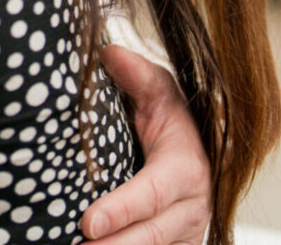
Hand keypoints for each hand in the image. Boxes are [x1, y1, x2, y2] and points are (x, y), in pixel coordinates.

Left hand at [81, 45, 209, 243]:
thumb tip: (110, 53)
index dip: (120, 210)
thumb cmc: (169, 114)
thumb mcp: (157, 88)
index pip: (150, 194)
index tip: (88, 221)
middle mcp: (190, 207)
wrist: (192, 141)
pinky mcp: (176, 242)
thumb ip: (136, 74)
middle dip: (115, 244)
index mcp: (185, 169)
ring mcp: (185, 230)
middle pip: (151, 234)